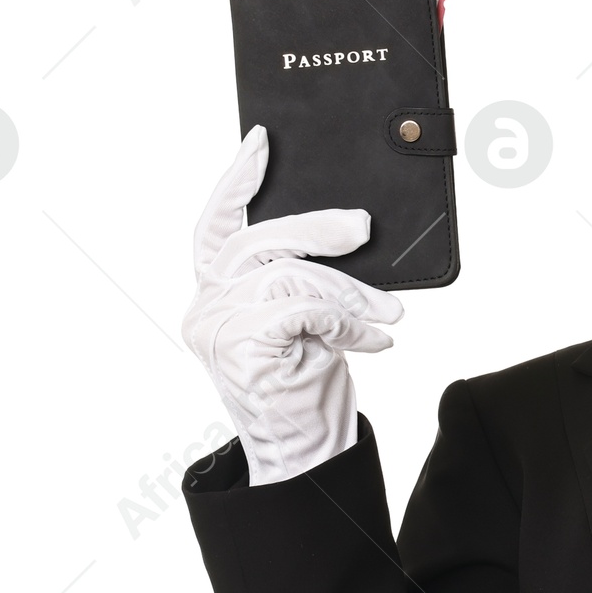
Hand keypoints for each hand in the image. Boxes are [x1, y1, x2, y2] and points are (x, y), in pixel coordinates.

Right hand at [182, 125, 404, 485]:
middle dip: (318, 229)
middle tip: (364, 228)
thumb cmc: (309, 383)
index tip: (263, 141)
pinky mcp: (240, 345)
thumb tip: (347, 228)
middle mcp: (205, 306)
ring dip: (350, 290)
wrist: (308, 450)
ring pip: (289, 274)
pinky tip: (373, 343)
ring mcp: (215, 327)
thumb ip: (303, 277)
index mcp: (215, 293)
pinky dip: (347, 321)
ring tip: (386, 315)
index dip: (236, 181)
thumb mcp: (307, 319)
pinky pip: (303, 308)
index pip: (216, 225)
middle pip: (259, 241)